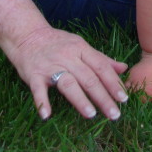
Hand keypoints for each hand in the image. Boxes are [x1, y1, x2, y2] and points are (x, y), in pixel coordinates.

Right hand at [6, 25, 128, 120]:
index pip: (101, 67)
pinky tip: (46, 115)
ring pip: (68, 83)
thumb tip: (124, 68)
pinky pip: (38, 89)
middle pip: (88, 78)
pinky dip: (42, 102)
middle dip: (103, 97)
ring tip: (91, 114)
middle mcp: (67, 56)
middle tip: (114, 114)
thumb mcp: (81, 45)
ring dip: (80, 100)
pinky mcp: (33, 74)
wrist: (27, 36)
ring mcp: (50, 66)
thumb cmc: (58, 43)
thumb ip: (101, 58)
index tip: (123, 99)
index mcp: (81, 49)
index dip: (113, 83)